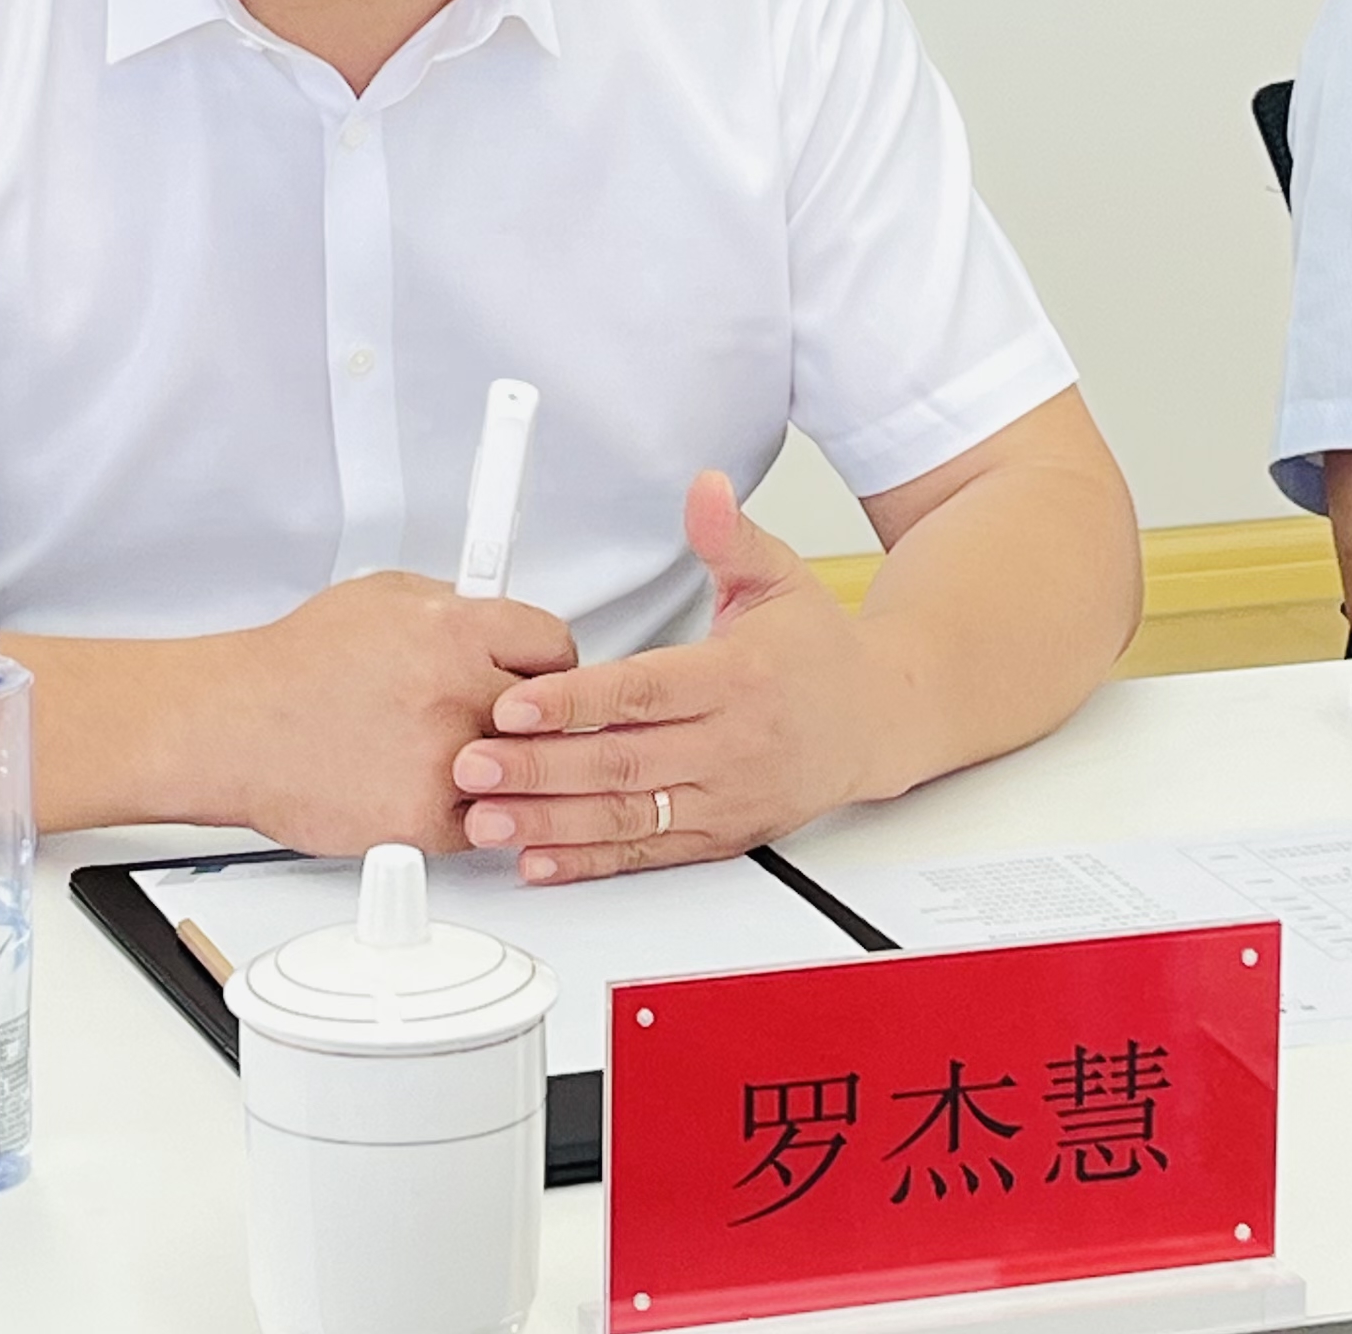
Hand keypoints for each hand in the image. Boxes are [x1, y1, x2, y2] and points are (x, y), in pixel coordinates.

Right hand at [226, 572, 577, 858]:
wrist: (234, 727)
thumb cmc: (294, 665)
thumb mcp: (381, 598)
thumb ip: (452, 606)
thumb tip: (493, 614)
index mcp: (453, 627)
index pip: (555, 646)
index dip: (546, 664)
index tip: (535, 677)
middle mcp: (455, 689)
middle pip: (548, 714)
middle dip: (525, 719)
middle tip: (496, 720)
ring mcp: (444, 757)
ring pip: (520, 774)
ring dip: (499, 770)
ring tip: (452, 753)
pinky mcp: (423, 817)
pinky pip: (481, 823)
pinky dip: (460, 813)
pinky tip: (420, 785)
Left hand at [451, 472, 892, 882]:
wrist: (879, 720)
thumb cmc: (820, 652)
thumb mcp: (779, 576)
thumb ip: (728, 535)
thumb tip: (704, 489)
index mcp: (737, 678)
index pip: (643, 691)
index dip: (573, 701)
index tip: (513, 705)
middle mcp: (732, 746)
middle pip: (623, 760)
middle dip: (540, 767)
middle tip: (472, 764)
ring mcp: (725, 799)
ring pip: (628, 816)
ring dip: (551, 823)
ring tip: (487, 819)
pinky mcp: (720, 837)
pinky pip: (647, 853)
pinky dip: (590, 862)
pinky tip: (538, 859)